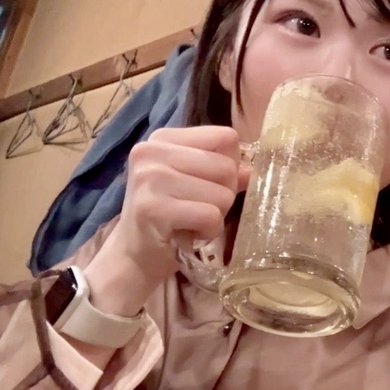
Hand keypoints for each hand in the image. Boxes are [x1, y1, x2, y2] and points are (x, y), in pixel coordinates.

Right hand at [84, 126, 248, 315]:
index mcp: (164, 138)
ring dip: (217, 215)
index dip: (231, 163)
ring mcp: (150, 179)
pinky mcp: (153, 208)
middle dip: (225, 193)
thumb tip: (254, 168)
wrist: (136, 252)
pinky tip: (191, 232)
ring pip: (222, 194)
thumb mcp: (195, 182)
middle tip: (200, 207)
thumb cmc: (171, 213)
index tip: (211, 183)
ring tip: (192, 220)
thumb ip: (224, 169)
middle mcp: (152, 152)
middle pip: (227, 167)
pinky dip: (209, 230)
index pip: (225, 137)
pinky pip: (210, 216)